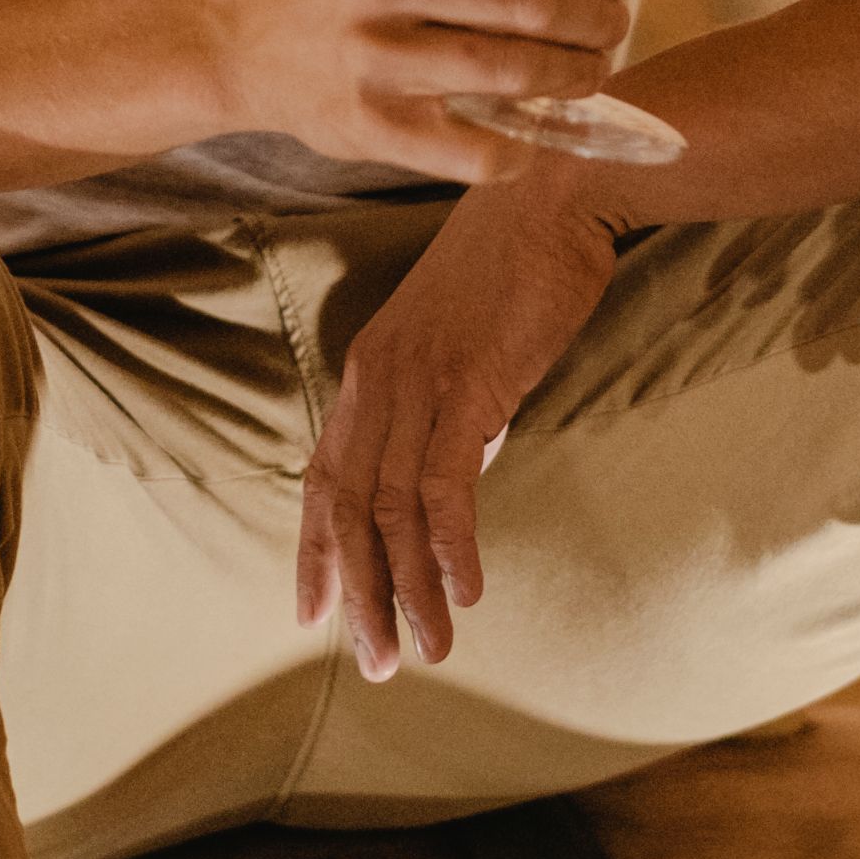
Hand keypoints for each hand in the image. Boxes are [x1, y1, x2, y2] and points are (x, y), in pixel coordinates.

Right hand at [206, 0, 639, 183]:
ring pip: (516, 71)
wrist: (236, 36)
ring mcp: (373, 54)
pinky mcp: (371, 124)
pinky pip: (478, 150)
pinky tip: (533, 133)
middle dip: (598, 18)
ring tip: (590, 70)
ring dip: (577, 75)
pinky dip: (524, 148)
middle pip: (533, 0)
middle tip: (612, 26)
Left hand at [297, 177, 619, 678]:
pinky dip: (450, 545)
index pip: (324, 477)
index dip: (313, 550)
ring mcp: (418, 384)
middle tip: (375, 665)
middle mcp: (377, 382)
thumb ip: (454, 401)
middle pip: (348, 509)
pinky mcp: (467, 385)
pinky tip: (466, 591)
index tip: (307, 613)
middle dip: (357, 595)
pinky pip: (445, 484)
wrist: (552, 193)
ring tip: (428, 651)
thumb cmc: (519, 261)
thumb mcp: (468, 340)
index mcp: (369, 371)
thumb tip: (468, 454)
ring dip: (408, 590)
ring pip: (392, 510)